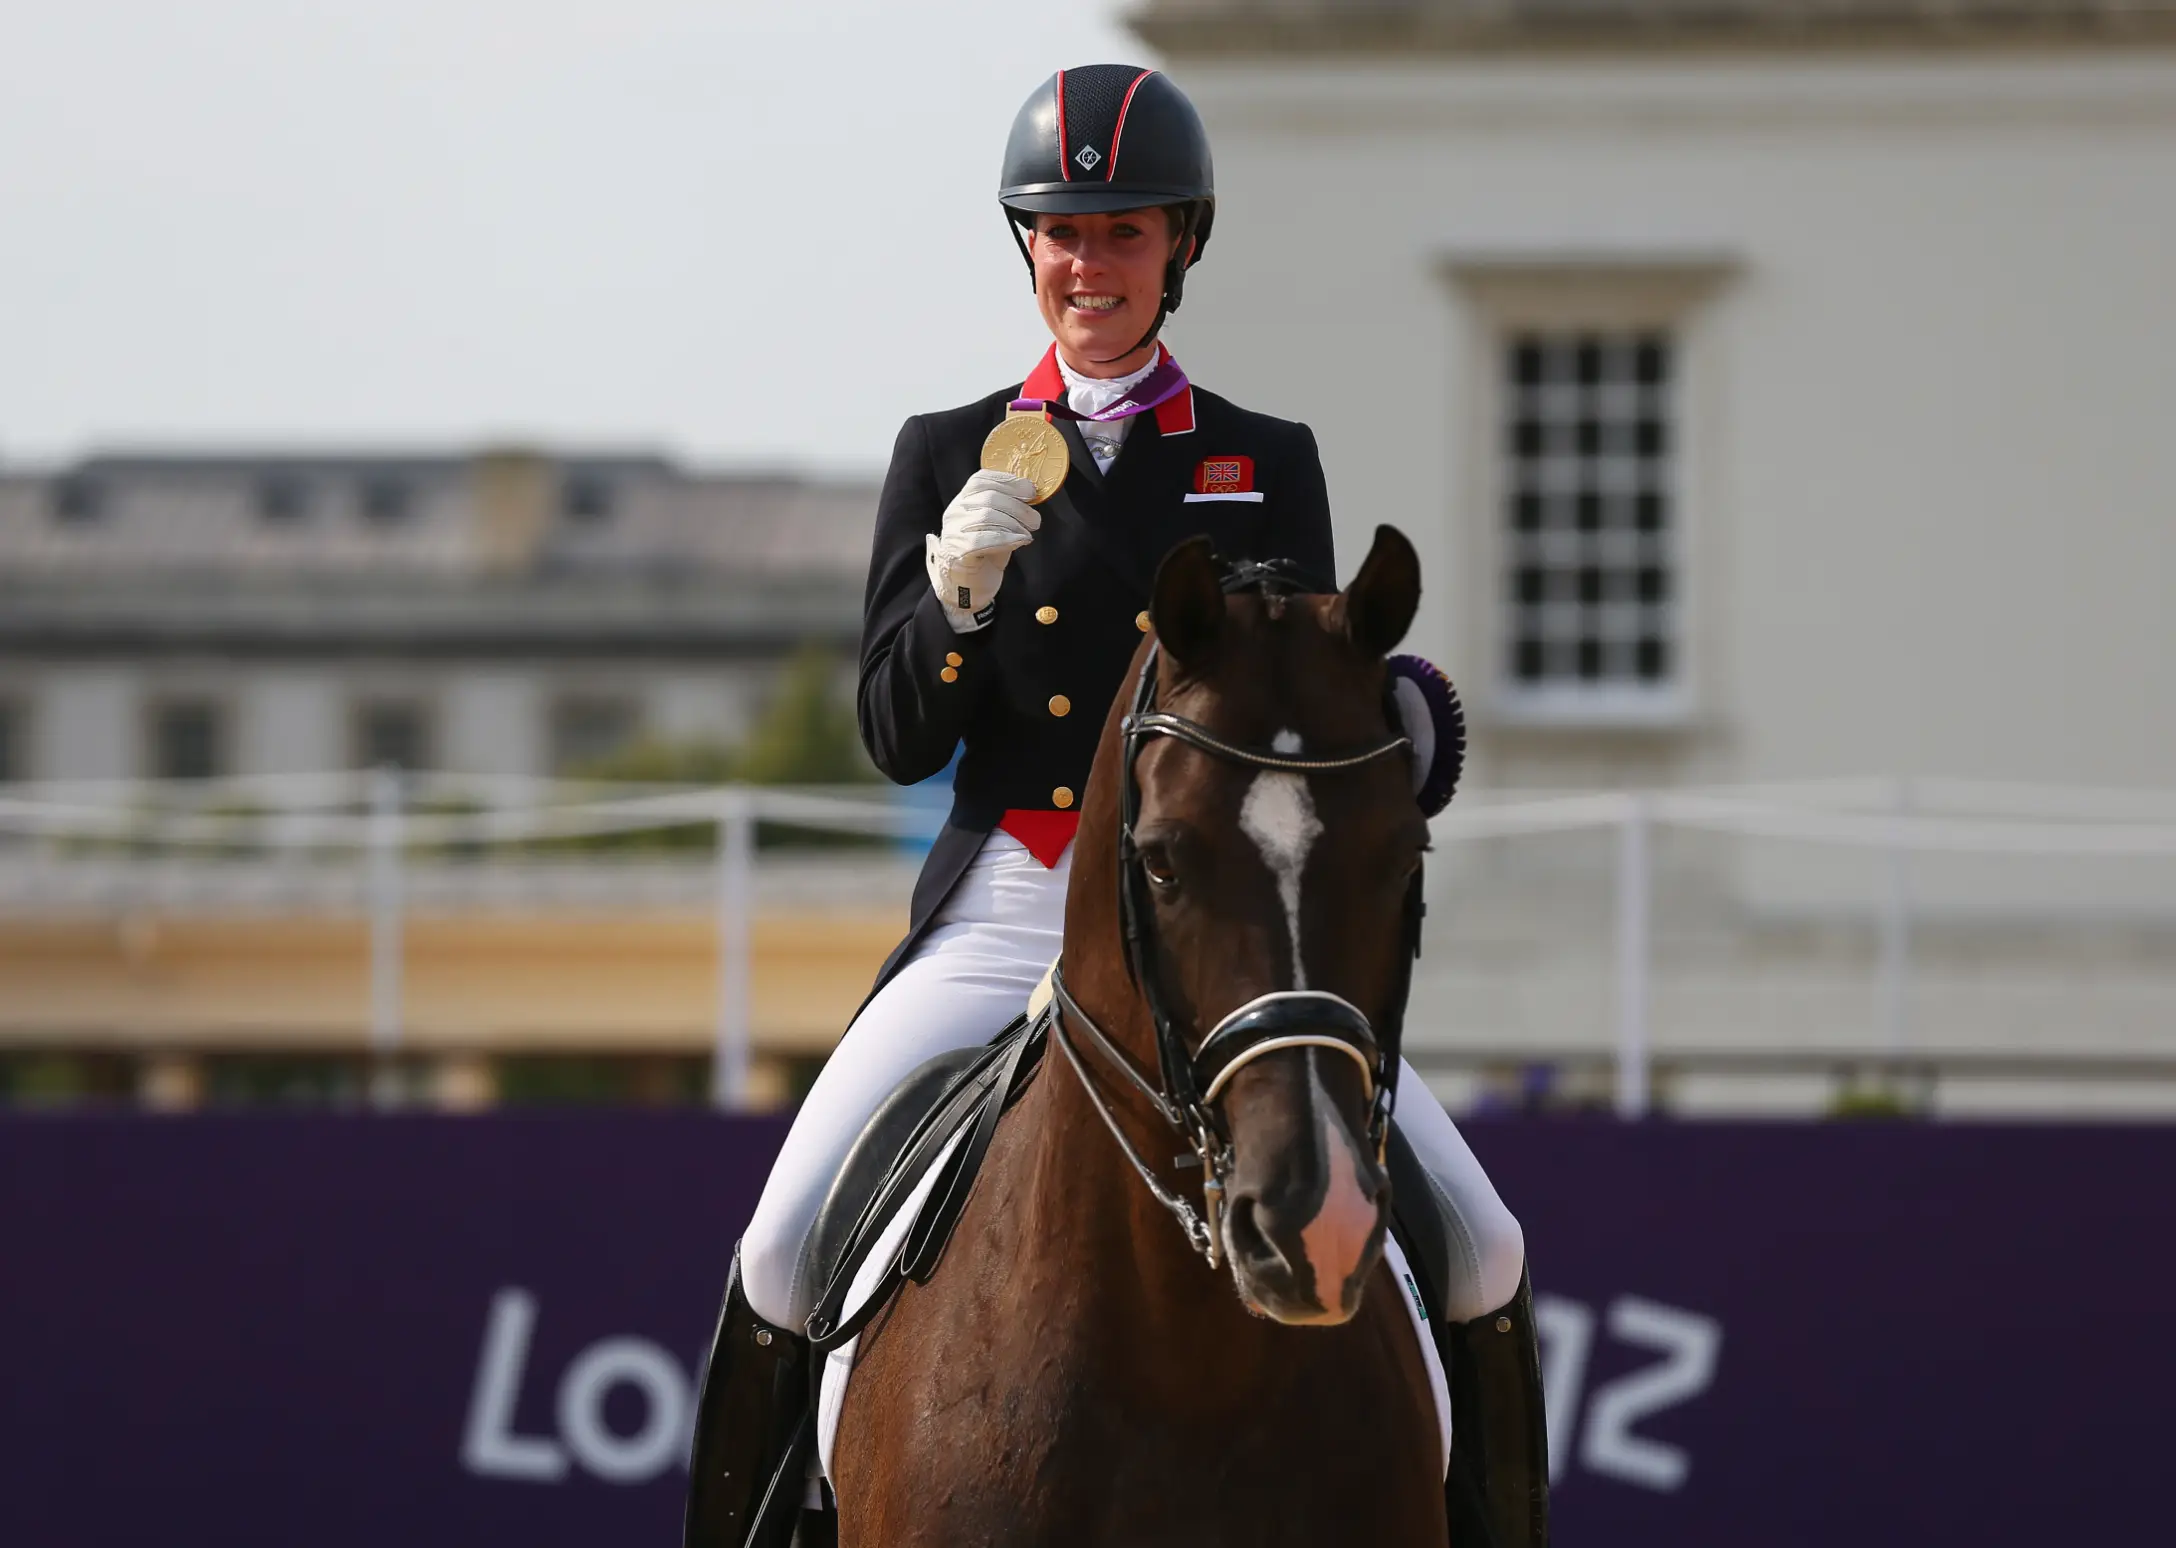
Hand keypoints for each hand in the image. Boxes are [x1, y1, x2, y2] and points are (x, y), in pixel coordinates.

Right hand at [925, 469, 1040, 632]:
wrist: (969, 587)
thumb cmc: (986, 554)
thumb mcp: (998, 526)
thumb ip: (1007, 510)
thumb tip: (1030, 496)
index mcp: (964, 500)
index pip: (981, 480)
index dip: (1008, 482)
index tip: (1030, 491)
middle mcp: (955, 511)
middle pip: (989, 498)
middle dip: (1018, 507)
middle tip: (1035, 520)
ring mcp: (953, 531)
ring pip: (986, 516)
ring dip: (1014, 523)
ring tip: (1028, 533)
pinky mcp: (957, 552)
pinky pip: (982, 539)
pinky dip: (1007, 539)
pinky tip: (1022, 541)